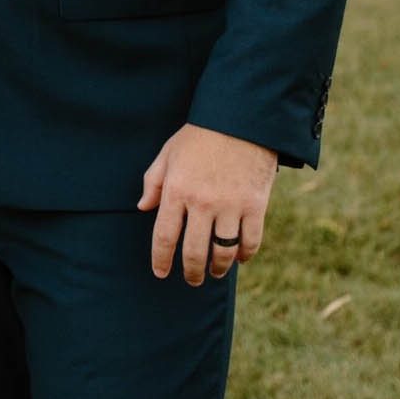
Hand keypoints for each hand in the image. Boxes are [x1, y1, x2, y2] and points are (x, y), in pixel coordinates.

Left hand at [138, 125, 277, 283]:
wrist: (241, 119)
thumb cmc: (200, 135)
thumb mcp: (168, 154)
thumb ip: (153, 182)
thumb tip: (143, 207)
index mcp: (177, 191)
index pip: (164, 237)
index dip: (161, 260)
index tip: (162, 273)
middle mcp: (202, 203)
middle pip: (194, 251)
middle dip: (191, 272)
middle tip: (193, 280)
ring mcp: (230, 205)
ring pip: (223, 251)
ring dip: (218, 268)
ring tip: (215, 273)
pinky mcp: (255, 205)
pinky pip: (250, 240)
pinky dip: (245, 254)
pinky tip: (239, 258)